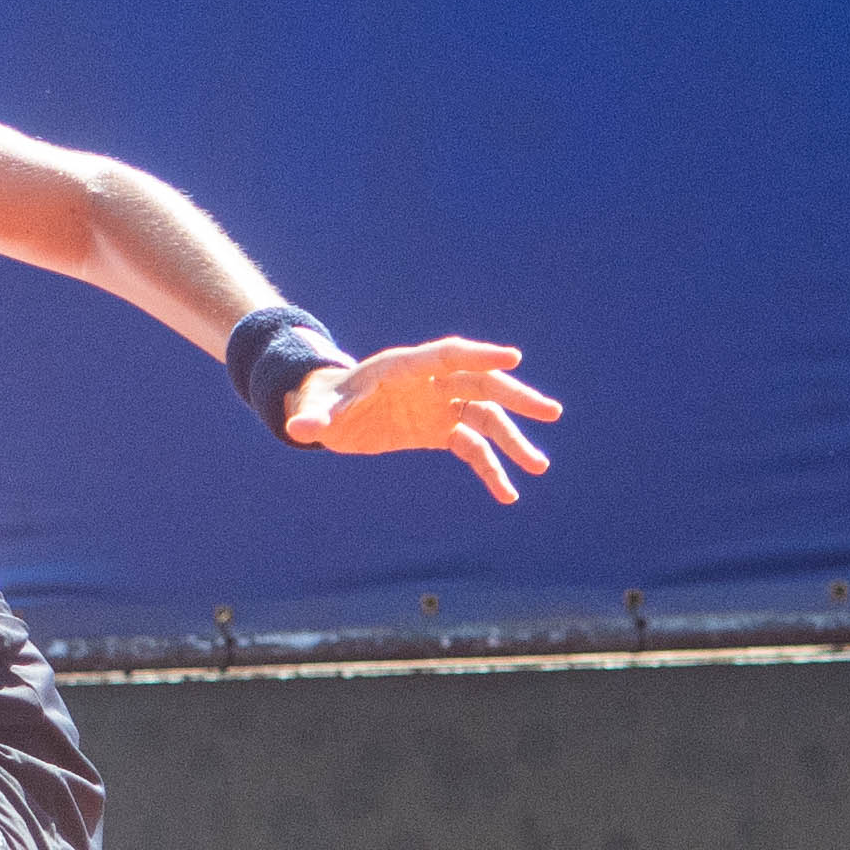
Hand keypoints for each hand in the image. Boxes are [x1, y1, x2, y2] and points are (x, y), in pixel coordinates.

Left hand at [282, 337, 562, 502]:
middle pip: (480, 384)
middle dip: (516, 398)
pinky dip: (489, 468)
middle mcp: (429, 384)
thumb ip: (315, 419)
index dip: (479, 356)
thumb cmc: (324, 403)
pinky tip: (506, 493)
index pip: (448, 356)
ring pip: (485, 418)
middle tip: (551, 412)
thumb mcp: (319, 412)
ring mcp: (439, 407)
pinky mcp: (439, 431)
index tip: (513, 360)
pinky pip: (472, 447)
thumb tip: (298, 429)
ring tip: (539, 466)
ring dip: (512, 441)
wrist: (329, 413)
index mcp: (404, 369)